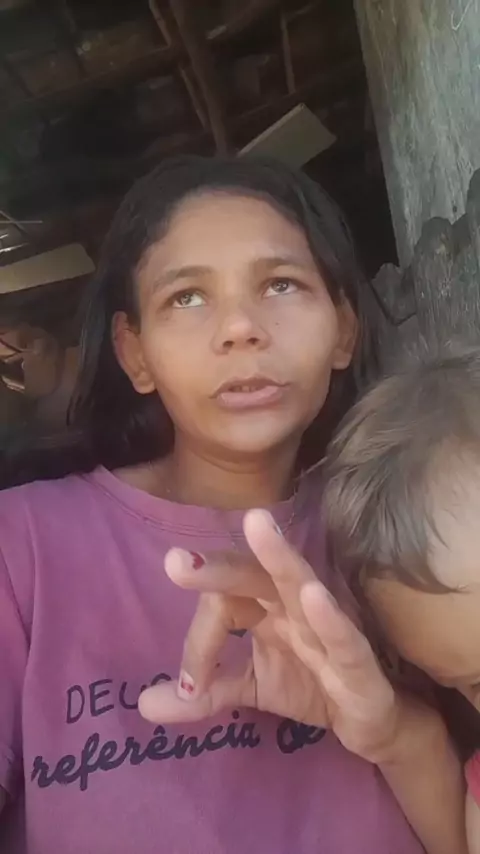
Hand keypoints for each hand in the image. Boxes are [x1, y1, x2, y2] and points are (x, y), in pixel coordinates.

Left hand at [139, 509, 405, 764]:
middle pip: (254, 574)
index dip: (199, 644)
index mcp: (265, 605)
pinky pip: (344, 636)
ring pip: (301, 583)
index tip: (188, 686)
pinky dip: (330, 618)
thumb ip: (203, 692)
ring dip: (279, 555)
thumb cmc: (310, 684)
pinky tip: (314, 595)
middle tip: (176, 562)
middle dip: (217, 568)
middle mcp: (294, 605)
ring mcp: (328, 625)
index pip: (222, 605)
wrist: (371, 719)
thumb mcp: (250, 688)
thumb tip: (141, 704)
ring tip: (256, 522)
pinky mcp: (359, 661)